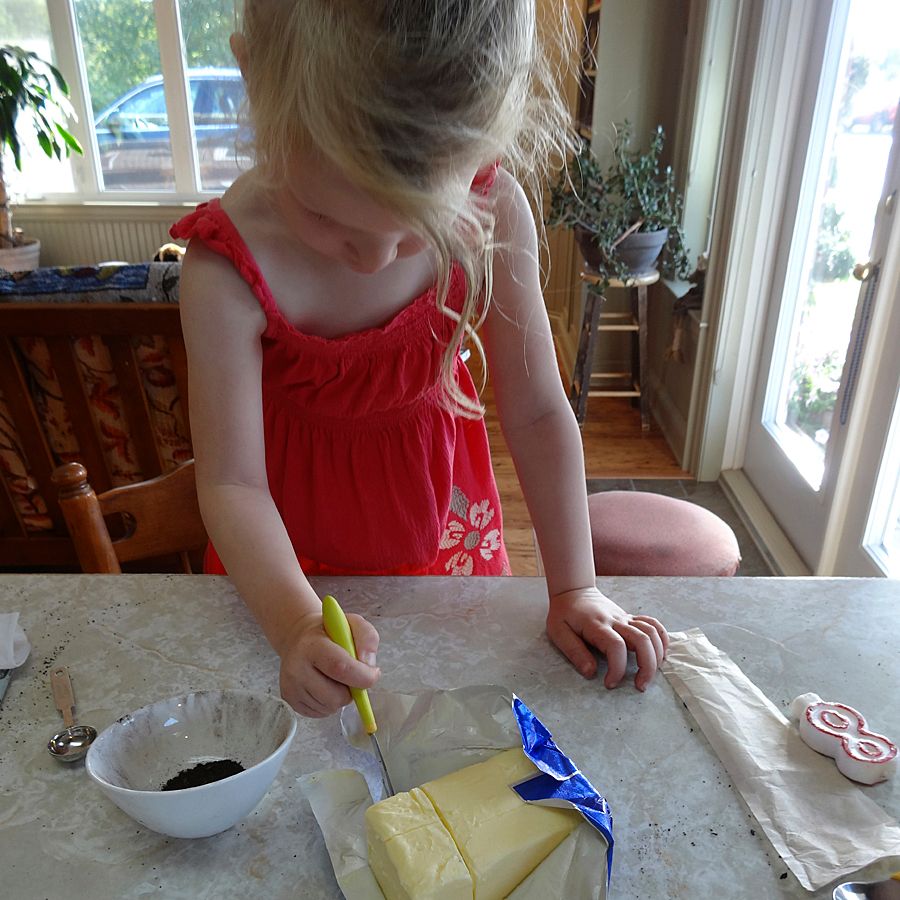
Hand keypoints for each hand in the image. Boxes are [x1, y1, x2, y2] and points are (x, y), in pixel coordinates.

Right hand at [276, 610, 380, 716]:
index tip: (373, 674)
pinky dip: (329, 704)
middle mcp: (297, 668)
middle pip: (336, 696)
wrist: (299, 638)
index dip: (362, 676)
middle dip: (353, 691)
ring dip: (341, 697)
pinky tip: (325, 686)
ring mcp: (291, 687)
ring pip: (330, 707)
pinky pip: (321, 713)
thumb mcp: (352, 623)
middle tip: (352, 676)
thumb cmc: (329, 633)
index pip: (339, 668)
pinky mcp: (290, 700)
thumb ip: (367, 638)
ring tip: (335, 678)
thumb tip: (369, 665)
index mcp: (312, 645)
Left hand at [546, 586, 667, 690]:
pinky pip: (653, 624)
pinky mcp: (630, 618)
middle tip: (640, 686)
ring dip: (657, 655)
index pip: (616, 646)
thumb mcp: (558, 632)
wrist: (573, 591)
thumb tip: (591, 673)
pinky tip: (661, 655)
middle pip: (642, 640)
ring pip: (652, 632)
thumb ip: (574, 652)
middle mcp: (615, 620)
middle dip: (647, 666)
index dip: (617, 669)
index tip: (610, 683)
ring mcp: (625, 618)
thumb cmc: (564, 614)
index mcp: (597, 625)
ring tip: (649, 675)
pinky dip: (662, 638)